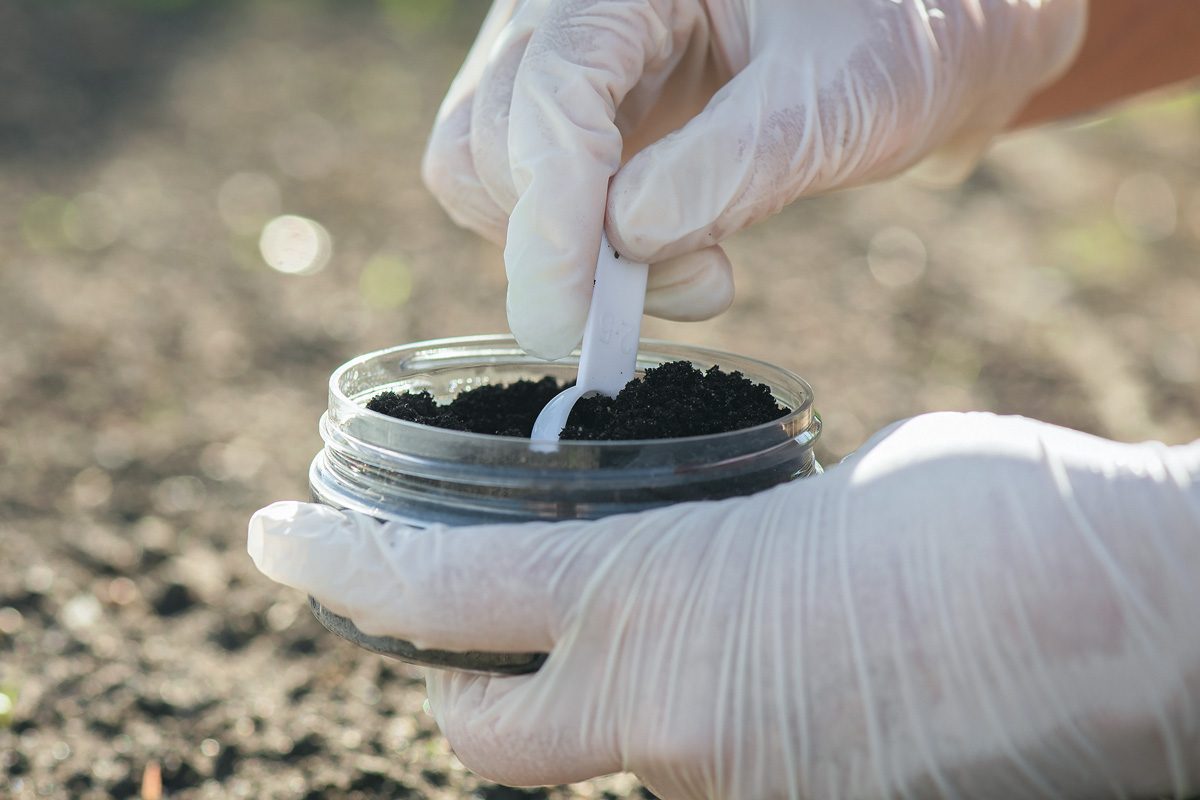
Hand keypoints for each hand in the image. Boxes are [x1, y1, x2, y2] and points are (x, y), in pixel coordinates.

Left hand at [250, 413, 1199, 798]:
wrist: (1142, 626)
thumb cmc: (996, 524)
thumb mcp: (827, 503)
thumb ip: (739, 542)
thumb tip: (718, 567)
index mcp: (659, 601)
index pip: (433, 595)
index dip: (337, 566)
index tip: (275, 535)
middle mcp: (669, 728)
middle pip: (474, 733)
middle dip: (448, 689)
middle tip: (458, 638)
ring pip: (600, 778)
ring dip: (590, 726)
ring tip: (647, 660)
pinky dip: (695, 757)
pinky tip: (758, 703)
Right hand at [421, 0, 1085, 358]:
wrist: (913, 31)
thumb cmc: (893, 36)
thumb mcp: (837, 98)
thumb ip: (733, 164)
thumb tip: (624, 240)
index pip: (548, 90)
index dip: (550, 215)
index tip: (578, 319)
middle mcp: (569, 9)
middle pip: (487, 143)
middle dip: (561, 251)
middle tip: (687, 295)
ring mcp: (564, 62)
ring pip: (485, 176)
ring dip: (568, 259)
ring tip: (694, 275)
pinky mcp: (579, 115)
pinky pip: (526, 196)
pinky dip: (580, 253)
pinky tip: (669, 257)